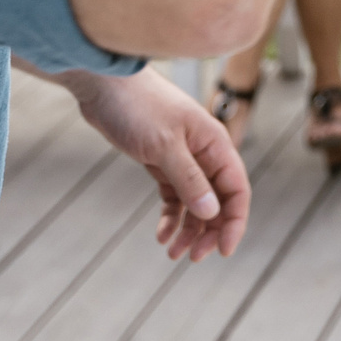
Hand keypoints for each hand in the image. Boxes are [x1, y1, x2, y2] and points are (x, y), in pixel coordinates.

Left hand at [55, 67, 250, 261]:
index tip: (224, 250)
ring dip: (189, 228)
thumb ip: (190, 180)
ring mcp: (182, 157)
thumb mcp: (164, 145)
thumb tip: (212, 213)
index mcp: (214, 143)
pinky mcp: (161, 161)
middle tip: (193, 257)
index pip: (237, 189)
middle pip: (218, 200)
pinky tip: (162, 235)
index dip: (235, 221)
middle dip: (209, 231)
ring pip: (195, 202)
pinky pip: (174, 196)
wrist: (104, 84)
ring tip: (174, 253)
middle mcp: (204, 152)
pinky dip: (171, 217)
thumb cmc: (137, 106)